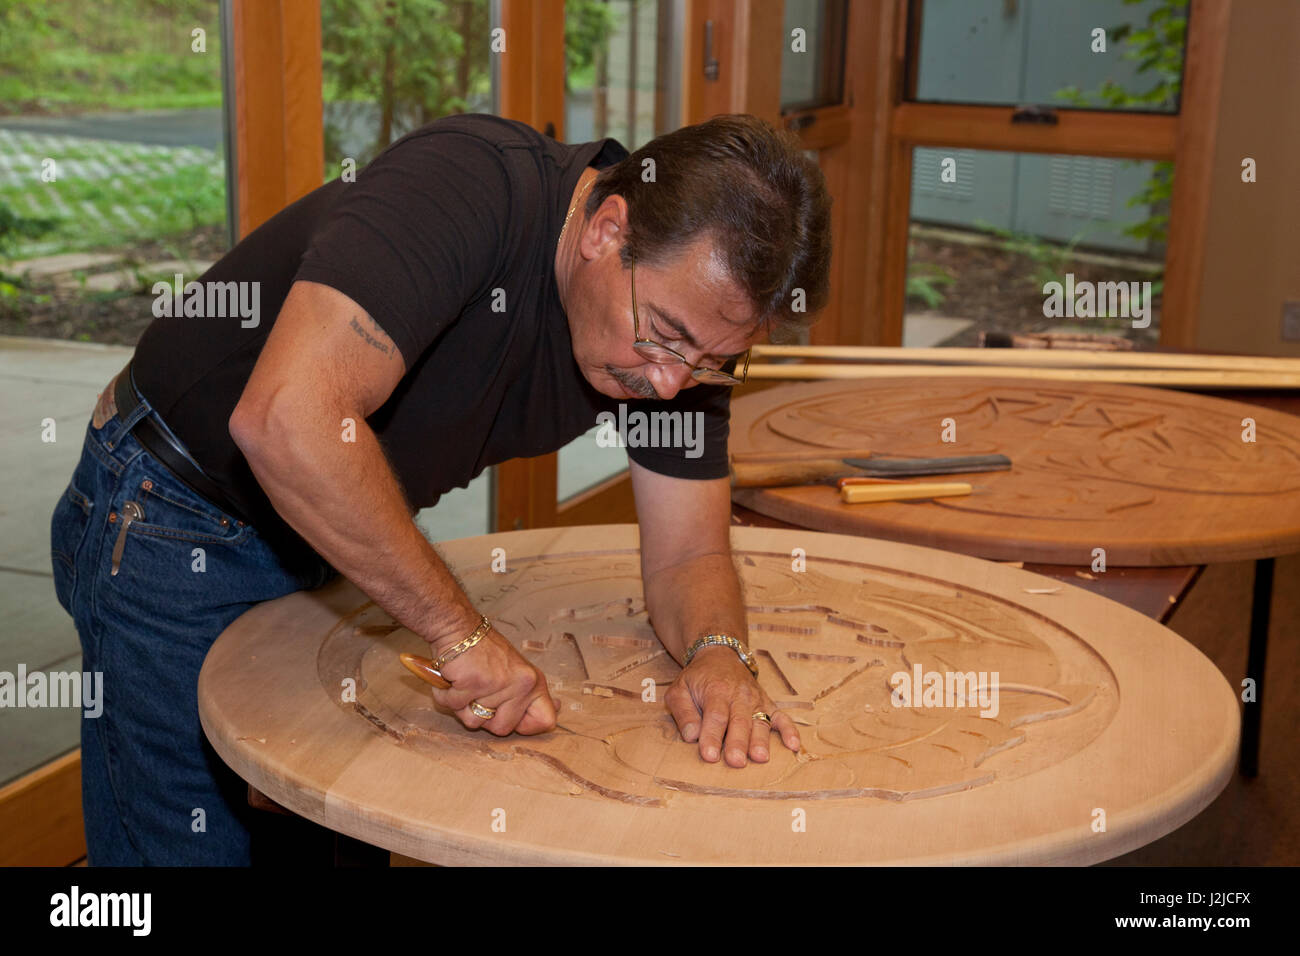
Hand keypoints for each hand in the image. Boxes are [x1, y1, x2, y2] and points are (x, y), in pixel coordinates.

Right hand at [424, 626, 557, 735]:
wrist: (460, 629)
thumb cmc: (484, 652)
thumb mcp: (517, 671)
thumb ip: (530, 693)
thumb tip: (557, 707)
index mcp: (534, 683)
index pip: (546, 720)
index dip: (526, 727)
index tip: (510, 716)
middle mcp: (522, 685)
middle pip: (502, 729)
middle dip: (485, 717)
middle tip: (479, 693)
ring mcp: (499, 685)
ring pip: (475, 721)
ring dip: (463, 707)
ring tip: (467, 683)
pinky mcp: (474, 684)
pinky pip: (454, 706)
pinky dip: (446, 696)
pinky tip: (453, 678)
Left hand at [664, 645, 800, 766]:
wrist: (719, 656)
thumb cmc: (697, 679)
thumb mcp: (679, 690)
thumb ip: (683, 713)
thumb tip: (691, 736)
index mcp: (716, 690)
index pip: (715, 716)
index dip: (712, 736)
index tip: (709, 755)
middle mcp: (739, 695)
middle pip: (739, 721)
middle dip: (738, 742)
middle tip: (736, 761)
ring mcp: (756, 700)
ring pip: (760, 722)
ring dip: (761, 741)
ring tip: (760, 758)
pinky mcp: (768, 704)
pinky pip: (781, 717)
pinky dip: (789, 730)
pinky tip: (793, 745)